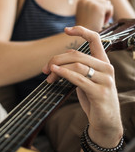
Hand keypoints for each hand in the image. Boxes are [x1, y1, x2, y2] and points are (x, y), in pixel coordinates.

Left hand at [42, 26, 122, 145]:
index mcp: (103, 62)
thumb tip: (57, 60)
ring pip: (77, 65)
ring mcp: (105, 80)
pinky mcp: (100, 92)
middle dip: (57, 59)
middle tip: (45, 69)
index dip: (81, 31)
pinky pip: (78, 79)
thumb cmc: (93, 98)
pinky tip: (54, 73)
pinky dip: (64, 74)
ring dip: (58, 70)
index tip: (66, 30)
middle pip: (77, 55)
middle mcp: (107, 68)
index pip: (95, 39)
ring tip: (48, 77)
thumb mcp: (85, 80)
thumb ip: (76, 67)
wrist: (105, 122)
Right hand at [75, 0, 112, 31]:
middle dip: (102, 10)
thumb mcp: (85, 12)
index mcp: (81, 0)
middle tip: (96, 20)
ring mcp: (92, 2)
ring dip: (105, 12)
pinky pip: (110, 7)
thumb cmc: (85, 26)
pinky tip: (102, 22)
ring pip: (107, 3)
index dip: (97, 9)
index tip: (93, 17)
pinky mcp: (99, 7)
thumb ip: (89, 2)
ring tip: (99, 20)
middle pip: (102, 0)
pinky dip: (108, 15)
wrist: (84, 34)